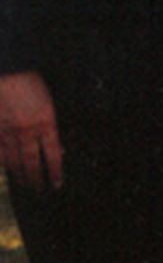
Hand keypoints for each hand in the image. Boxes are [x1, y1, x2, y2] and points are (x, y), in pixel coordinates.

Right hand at [0, 71, 63, 189]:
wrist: (8, 72)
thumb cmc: (32, 85)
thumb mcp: (50, 105)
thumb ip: (52, 128)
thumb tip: (58, 149)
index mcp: (46, 123)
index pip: (53, 155)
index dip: (55, 172)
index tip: (57, 184)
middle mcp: (27, 131)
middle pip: (32, 163)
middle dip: (36, 179)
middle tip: (40, 190)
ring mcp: (8, 132)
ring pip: (14, 161)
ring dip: (20, 174)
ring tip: (25, 184)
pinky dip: (3, 163)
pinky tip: (7, 169)